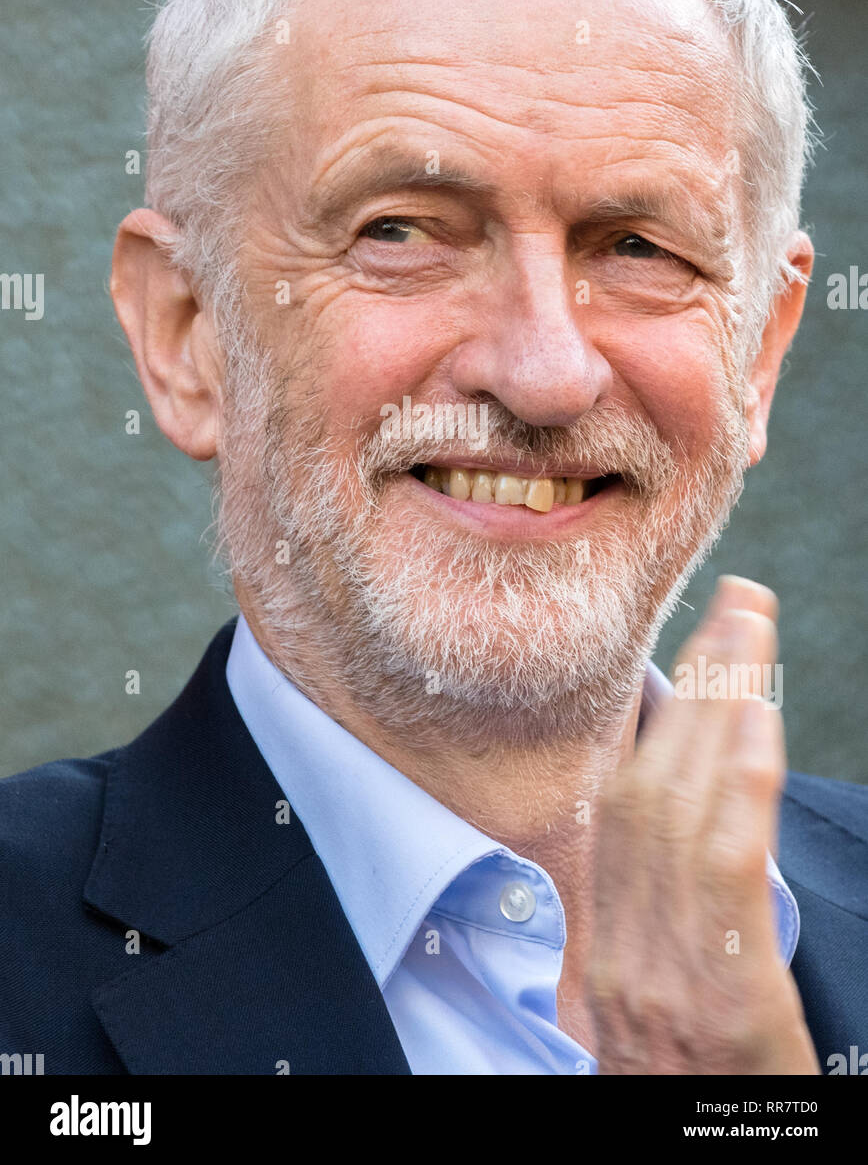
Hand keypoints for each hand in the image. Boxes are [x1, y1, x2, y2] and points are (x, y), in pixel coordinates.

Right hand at [586, 575, 819, 1073]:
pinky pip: (724, 875)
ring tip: (753, 632)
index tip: (701, 643)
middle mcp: (622, 957)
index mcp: (606, 955)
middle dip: (698, 687)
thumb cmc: (699, 1111)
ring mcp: (664, 981)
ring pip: (682, 812)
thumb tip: (644, 878)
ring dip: (722, 711)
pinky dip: (737, 788)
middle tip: (737, 603)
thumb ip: (644, 951)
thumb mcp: (652, 1030)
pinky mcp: (722, 1010)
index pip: (628, 806)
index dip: (664, 718)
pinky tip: (759, 727)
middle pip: (650, 788)